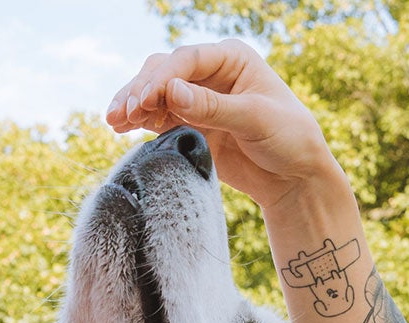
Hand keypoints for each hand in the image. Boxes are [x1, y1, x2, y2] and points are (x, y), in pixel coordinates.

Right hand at [106, 41, 342, 208]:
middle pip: (164, 71)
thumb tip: (172, 92)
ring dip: (133, 105)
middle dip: (141, 90)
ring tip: (114, 121)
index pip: (187, 60)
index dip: (163, 78)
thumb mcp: (255, 120)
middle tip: (124, 113)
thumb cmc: (289, 139)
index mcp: (231, 59)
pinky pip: (159, 119)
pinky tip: (122, 129)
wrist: (295, 178)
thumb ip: (213, 108)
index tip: (145, 100)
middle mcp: (211, 74)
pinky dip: (141, 123)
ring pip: (156, 94)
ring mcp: (198, 100)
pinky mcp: (191, 126)